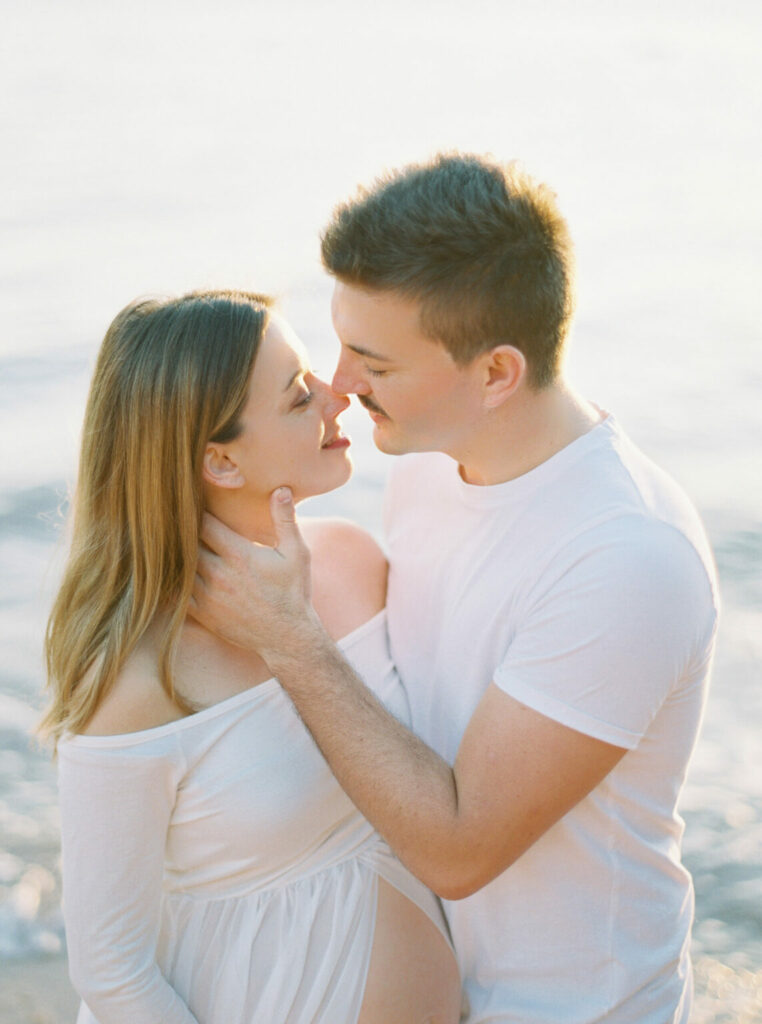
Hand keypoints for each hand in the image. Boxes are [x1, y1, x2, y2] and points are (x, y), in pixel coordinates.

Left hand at [191, 488, 318, 658]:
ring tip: (170, 543)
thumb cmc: (294, 592)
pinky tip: (175, 572)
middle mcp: (218, 574)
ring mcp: (208, 596)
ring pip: (180, 567)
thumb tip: (281, 489)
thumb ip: (285, 520)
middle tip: (176, 520)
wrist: (287, 637)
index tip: (192, 503)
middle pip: (186, 544)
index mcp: (238, 554)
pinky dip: (175, 581)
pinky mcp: (203, 614)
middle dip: (182, 532)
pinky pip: (177, 593)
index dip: (195, 511)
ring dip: (176, 556)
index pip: (203, 524)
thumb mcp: (296, 553)